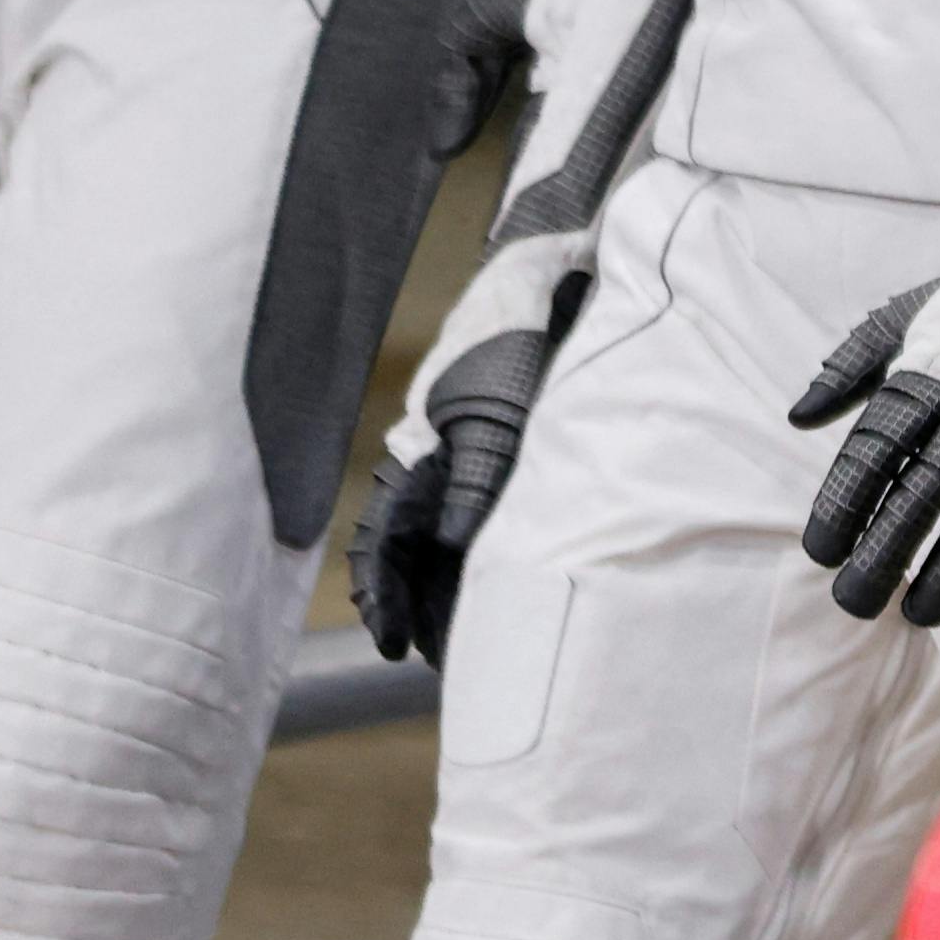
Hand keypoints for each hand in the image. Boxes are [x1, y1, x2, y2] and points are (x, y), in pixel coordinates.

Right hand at [356, 302, 566, 662]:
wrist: (556, 272)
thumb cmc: (518, 336)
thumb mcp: (497, 410)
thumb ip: (477, 477)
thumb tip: (457, 547)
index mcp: (415, 452)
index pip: (383, 542)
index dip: (384, 595)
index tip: (394, 645)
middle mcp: (438, 465)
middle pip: (416, 554)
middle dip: (426, 610)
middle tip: (447, 666)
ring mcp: (475, 462)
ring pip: (453, 546)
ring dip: (459, 595)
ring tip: (479, 650)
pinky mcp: (515, 458)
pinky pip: (493, 524)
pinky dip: (496, 565)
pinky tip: (517, 596)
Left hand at [783, 286, 939, 628]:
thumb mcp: (916, 314)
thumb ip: (855, 364)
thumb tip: (799, 416)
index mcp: (929, 372)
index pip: (876, 449)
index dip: (845, 504)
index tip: (820, 550)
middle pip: (922, 492)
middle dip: (884, 552)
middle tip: (854, 601)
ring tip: (918, 614)